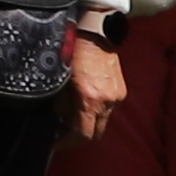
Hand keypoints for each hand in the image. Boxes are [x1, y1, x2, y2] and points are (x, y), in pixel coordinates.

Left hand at [66, 26, 124, 143]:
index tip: (54, 144)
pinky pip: (108, 110)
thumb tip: (59, 120)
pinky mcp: (121, 91)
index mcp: (90, 99)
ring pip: (102, 122)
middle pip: (96, 133)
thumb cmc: (73, 51)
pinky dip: (96, 112)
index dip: (67, 143)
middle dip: (78, 137)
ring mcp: (117, 97)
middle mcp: (107, 102)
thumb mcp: (59, 79)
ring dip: (88, 124)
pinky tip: (84, 104)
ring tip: (71, 117)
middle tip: (61, 134)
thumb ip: (60, 104)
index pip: (83, 135)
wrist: (95, 32)